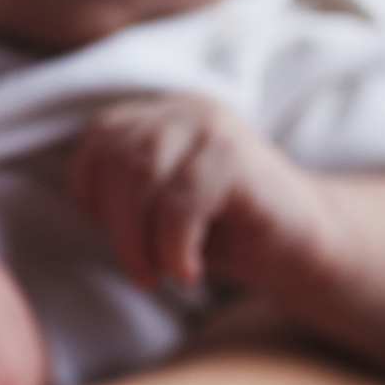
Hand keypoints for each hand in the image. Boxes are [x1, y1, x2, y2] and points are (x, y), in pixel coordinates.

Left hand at [66, 92, 334, 293]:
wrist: (306, 248)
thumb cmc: (225, 234)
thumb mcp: (158, 210)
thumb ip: (123, 194)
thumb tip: (79, 204)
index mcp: (163, 117)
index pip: (100, 138)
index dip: (90, 187)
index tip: (108, 231)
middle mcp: (186, 111)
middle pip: (117, 158)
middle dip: (117, 225)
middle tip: (139, 271)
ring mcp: (212, 127)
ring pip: (142, 176)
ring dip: (138, 238)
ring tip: (157, 273)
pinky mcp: (235, 157)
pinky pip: (179, 201)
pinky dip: (173, 245)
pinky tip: (188, 271)